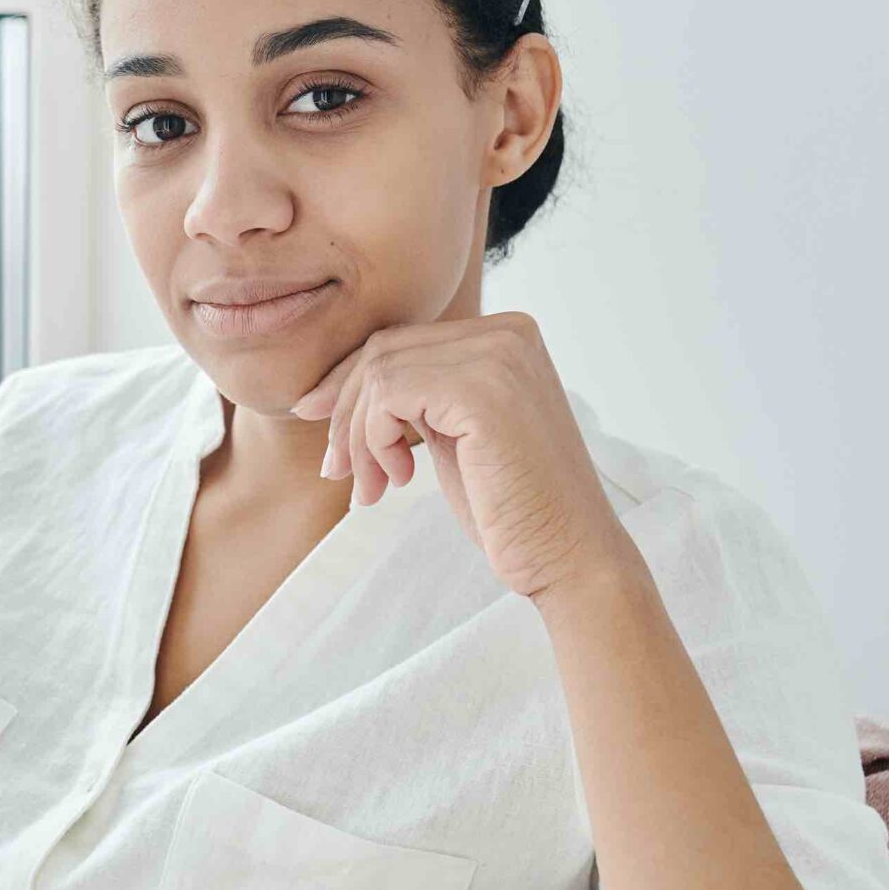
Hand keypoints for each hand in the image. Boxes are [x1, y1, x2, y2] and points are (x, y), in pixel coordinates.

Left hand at [289, 310, 641, 603]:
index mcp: (506, 336)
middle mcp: (507, 333)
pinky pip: (388, 394)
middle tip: (340, 474)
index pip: (400, 341)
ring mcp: (499, 356)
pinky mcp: (482, 390)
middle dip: (346, 415)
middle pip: (383, 350)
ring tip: (373, 488)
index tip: (320, 429)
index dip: (347, 387)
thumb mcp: (453, 435)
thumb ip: (416, 397)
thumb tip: (329, 389)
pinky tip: (400, 479)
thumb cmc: (510, 507)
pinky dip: (375, 440)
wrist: (568, 556)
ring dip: (358, 438)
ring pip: (379, 373)